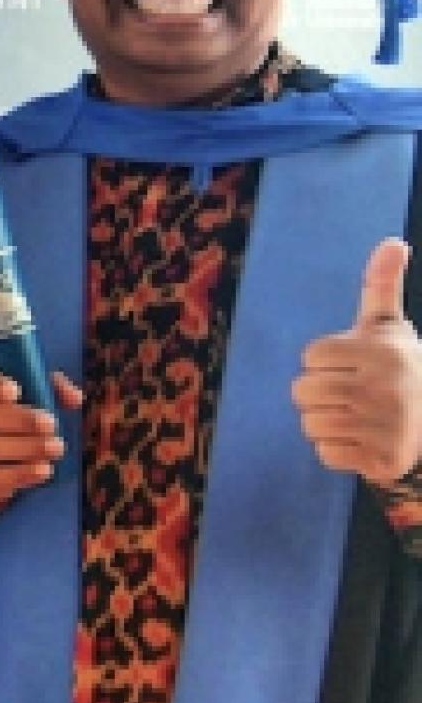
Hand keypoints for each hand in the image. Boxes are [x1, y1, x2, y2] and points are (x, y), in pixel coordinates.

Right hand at [0, 362, 80, 509]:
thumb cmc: (2, 408)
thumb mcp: (22, 386)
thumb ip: (48, 386)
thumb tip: (75, 398)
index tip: (15, 391)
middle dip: (14, 422)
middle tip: (51, 428)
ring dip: (18, 452)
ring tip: (52, 453)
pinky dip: (13, 478)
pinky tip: (39, 472)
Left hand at [295, 238, 421, 485]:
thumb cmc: (400, 367)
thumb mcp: (390, 326)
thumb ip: (381, 284)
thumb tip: (393, 242)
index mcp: (382, 353)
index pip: (310, 357)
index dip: (323, 362)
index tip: (351, 365)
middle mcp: (385, 388)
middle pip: (302, 392)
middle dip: (319, 393)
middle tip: (351, 394)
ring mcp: (385, 427)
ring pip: (311, 424)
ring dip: (327, 422)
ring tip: (357, 416)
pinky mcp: (382, 460)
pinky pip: (325, 453)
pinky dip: (338, 450)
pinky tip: (363, 440)